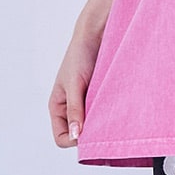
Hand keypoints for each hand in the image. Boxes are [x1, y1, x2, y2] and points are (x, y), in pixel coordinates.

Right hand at [49, 26, 100, 147]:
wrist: (96, 35)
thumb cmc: (80, 55)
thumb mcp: (75, 84)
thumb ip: (74, 109)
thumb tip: (76, 135)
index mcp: (58, 107)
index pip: (62, 138)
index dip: (75, 140)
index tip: (90, 132)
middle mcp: (70, 109)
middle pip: (79, 136)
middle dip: (91, 134)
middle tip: (105, 125)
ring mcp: (86, 104)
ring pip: (93, 126)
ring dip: (102, 123)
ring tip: (111, 113)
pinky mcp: (99, 98)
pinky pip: (104, 114)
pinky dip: (109, 114)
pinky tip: (117, 107)